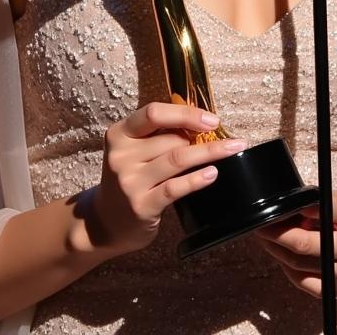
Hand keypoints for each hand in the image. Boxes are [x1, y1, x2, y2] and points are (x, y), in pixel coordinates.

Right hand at [87, 102, 245, 255]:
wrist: (105, 222)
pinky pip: (175, 188)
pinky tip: (213, 173)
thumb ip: (157, 135)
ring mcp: (130, 182)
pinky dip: (197, 179)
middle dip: (201, 138)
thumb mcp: (133, 150)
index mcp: (119, 133)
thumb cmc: (129, 178)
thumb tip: (201, 123)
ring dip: (209, 152)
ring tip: (232, 148)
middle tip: (226, 139)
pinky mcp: (141, 206)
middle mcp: (121, 155)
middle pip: (171, 138)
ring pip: (177, 159)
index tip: (212, 119)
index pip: (154, 113)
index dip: (186, 113)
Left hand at [254, 191, 336, 298]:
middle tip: (259, 225)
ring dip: (276, 250)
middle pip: (303, 243)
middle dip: (274, 234)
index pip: (316, 211)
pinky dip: (288, 269)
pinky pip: (304, 283)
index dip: (290, 211)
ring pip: (298, 264)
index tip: (272, 208)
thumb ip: (316, 202)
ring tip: (266, 237)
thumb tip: (284, 207)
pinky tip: (281, 256)